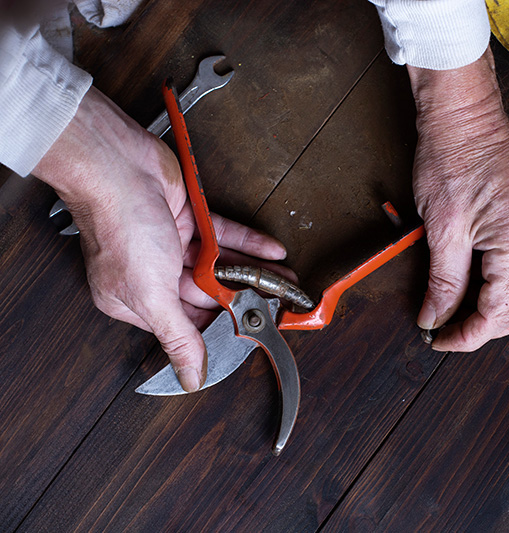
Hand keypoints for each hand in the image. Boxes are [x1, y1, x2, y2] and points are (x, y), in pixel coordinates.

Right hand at [34, 87, 291, 390]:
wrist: (117, 168)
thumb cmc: (121, 229)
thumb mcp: (152, 296)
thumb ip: (177, 337)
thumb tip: (190, 378)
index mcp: (135, 301)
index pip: (187, 324)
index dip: (221, 327)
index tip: (254, 331)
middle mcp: (153, 274)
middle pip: (207, 294)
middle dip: (244, 299)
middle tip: (280, 306)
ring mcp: (171, 244)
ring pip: (220, 265)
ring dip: (254, 273)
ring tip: (287, 283)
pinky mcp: (188, 216)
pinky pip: (224, 235)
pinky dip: (249, 244)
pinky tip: (273, 253)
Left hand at [407, 47, 508, 351]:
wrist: (464, 113)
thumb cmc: (452, 155)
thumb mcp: (442, 226)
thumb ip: (443, 280)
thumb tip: (436, 316)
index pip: (499, 313)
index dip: (468, 336)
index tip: (440, 340)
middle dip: (485, 329)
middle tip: (446, 330)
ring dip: (493, 311)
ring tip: (454, 310)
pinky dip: (498, 288)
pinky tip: (470, 286)